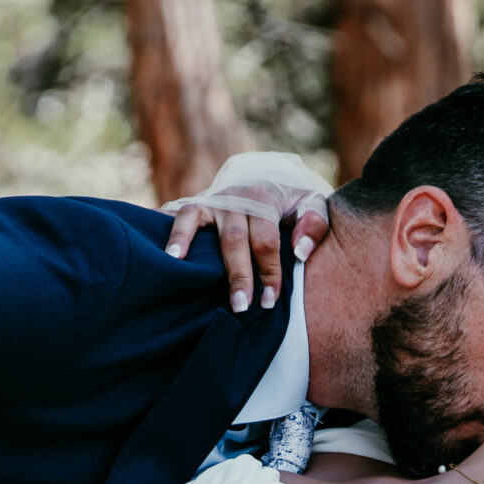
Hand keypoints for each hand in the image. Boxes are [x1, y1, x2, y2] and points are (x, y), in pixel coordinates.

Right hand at [162, 177, 330, 312]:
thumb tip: (299, 252)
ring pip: (202, 226)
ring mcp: (215, 200)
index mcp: (267, 196)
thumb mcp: (312, 205)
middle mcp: (237, 196)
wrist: (273, 176)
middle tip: (241, 307)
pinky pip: (182, 217)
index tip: (270, 300)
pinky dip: (175, 235)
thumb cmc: (294, 202)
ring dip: (197, 255)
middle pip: (234, 238)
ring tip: (195, 284)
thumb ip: (313, 224)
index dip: (268, 271)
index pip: (266, 239)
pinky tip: (169, 257)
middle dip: (238, 274)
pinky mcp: (199, 204)